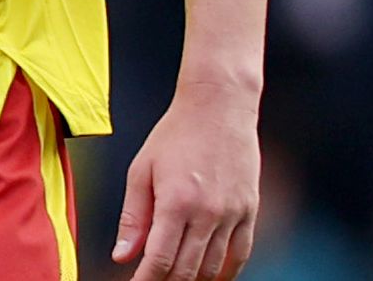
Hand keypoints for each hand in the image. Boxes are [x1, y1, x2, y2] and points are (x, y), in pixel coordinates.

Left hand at [111, 83, 259, 279]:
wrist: (218, 108)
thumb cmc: (174, 136)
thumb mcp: (141, 171)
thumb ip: (133, 217)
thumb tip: (122, 255)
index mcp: (176, 202)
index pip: (161, 259)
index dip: (147, 280)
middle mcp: (209, 213)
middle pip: (188, 269)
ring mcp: (234, 214)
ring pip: (215, 267)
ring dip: (194, 279)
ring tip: (176, 279)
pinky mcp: (251, 211)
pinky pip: (241, 254)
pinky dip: (225, 272)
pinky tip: (209, 276)